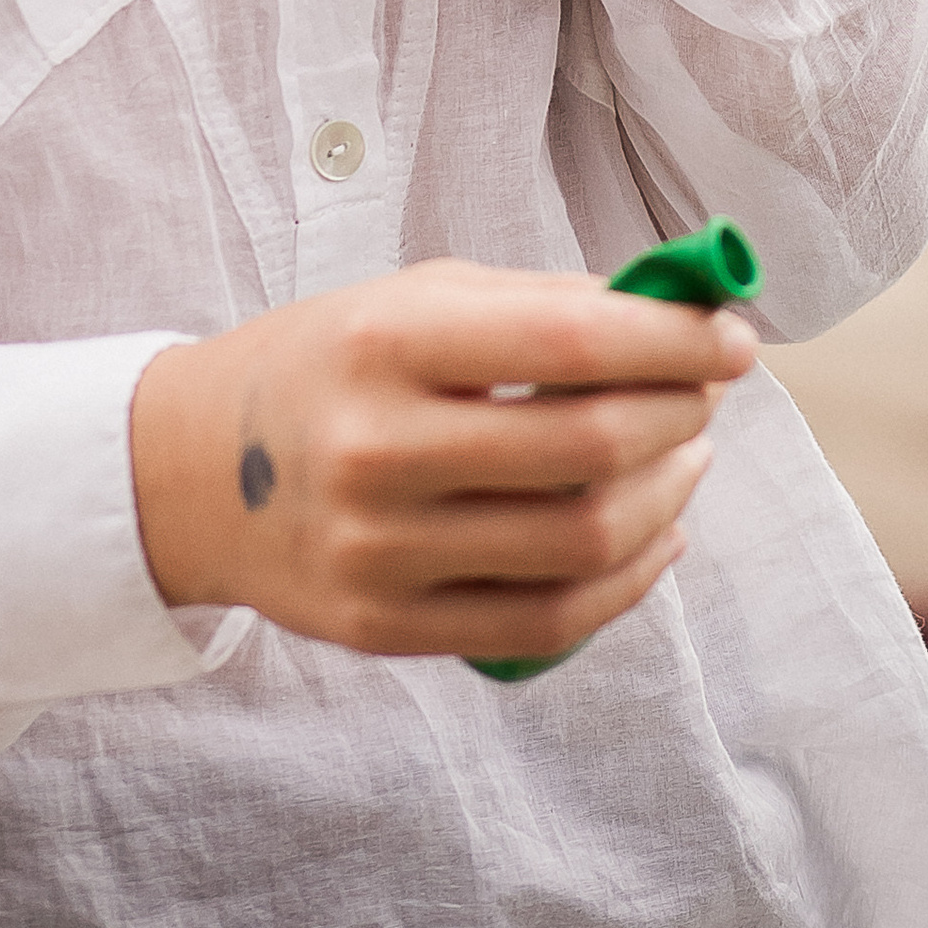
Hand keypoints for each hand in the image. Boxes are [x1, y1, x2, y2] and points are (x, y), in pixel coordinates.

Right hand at [129, 259, 756, 658]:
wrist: (193, 472)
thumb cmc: (328, 363)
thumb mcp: (410, 298)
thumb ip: (537, 307)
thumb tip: (677, 316)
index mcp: (385, 343)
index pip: (568, 341)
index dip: (673, 341)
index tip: (733, 337)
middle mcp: (377, 449)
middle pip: (588, 448)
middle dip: (681, 415)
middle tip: (707, 393)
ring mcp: (380, 553)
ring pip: (582, 542)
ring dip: (668, 497)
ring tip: (688, 456)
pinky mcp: (387, 628)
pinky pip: (548, 621)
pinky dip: (628, 580)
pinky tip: (654, 535)